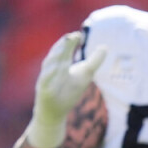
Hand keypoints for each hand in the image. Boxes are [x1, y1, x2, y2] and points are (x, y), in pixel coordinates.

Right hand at [27, 31, 106, 147]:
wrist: (55, 112)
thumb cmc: (69, 92)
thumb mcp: (85, 75)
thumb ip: (94, 61)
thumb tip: (104, 46)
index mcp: (61, 63)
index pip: (65, 49)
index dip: (70, 42)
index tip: (79, 35)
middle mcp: (52, 68)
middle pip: (57, 54)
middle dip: (63, 45)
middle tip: (70, 37)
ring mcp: (46, 79)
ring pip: (49, 65)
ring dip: (55, 56)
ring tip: (62, 48)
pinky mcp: (43, 90)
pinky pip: (44, 81)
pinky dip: (49, 74)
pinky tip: (55, 69)